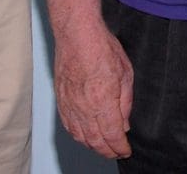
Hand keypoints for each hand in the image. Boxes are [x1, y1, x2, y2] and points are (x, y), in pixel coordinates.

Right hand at [53, 20, 134, 158]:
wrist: (77, 33)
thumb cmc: (102, 47)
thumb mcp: (125, 73)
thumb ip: (125, 103)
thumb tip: (124, 124)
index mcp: (103, 101)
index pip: (112, 135)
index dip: (120, 147)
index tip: (126, 150)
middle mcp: (84, 107)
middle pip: (95, 141)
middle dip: (107, 151)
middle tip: (116, 152)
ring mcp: (70, 104)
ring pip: (79, 136)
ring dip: (92, 145)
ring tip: (102, 147)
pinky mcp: (60, 99)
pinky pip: (68, 125)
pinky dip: (77, 135)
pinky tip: (84, 136)